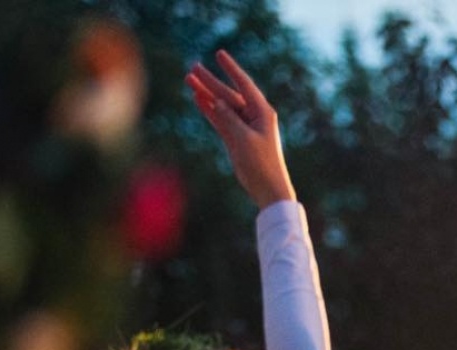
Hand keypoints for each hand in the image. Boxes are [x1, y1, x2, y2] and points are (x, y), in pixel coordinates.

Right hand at [186, 50, 295, 209]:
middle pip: (228, 93)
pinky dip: (209, 110)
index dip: (231, 69)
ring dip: (206, 94)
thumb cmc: (261, 163)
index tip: (219, 54)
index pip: (244, 84)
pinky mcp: (236, 138)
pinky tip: (197, 98)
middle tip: (193, 67)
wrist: (267, 188)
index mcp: (262, 112)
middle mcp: (253, 116)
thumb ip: (229, 118)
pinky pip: (220, 119)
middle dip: (211, 81)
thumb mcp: (244, 138)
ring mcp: (244, 127)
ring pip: (222, 106)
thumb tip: (216, 101)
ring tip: (189, 80)